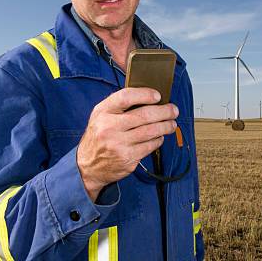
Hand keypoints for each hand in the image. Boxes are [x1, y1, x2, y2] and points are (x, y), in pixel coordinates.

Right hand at [76, 87, 178, 201]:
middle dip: (164, 112)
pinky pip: (150, 146)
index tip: (158, 95)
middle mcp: (109, 128)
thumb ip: (119, 105)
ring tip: (172, 123)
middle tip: (173, 110)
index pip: (125, 97)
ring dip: (166, 126)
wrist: (87, 166)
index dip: (144, 94)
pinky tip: (160, 137)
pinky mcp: (127, 159)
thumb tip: (148, 97)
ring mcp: (119, 145)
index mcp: (102, 112)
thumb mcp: (101, 116)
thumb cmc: (99, 136)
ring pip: (151, 132)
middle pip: (144, 115)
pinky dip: (158, 140)